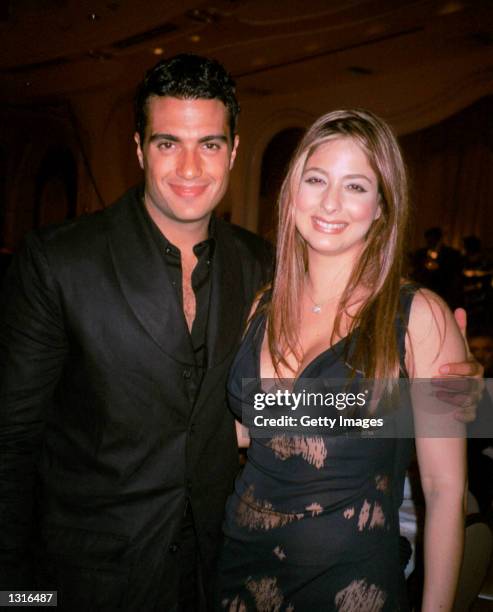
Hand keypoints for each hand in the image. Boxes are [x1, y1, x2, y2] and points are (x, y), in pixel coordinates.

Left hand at [433, 308, 483, 422]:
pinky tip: (454, 416)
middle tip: (433, 383)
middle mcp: (478, 383)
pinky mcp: (470, 408)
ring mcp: (475, 397)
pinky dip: (464, 416)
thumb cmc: (458, 362)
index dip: (457, 368)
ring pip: (470, 400)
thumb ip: (460, 331)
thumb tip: (460, 309)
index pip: (470, 368)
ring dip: (454, 399)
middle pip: (469, 385)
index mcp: (475, 367)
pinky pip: (471, 415)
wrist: (461, 380)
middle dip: (452, 384)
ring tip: (437, 396)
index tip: (440, 368)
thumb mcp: (460, 347)